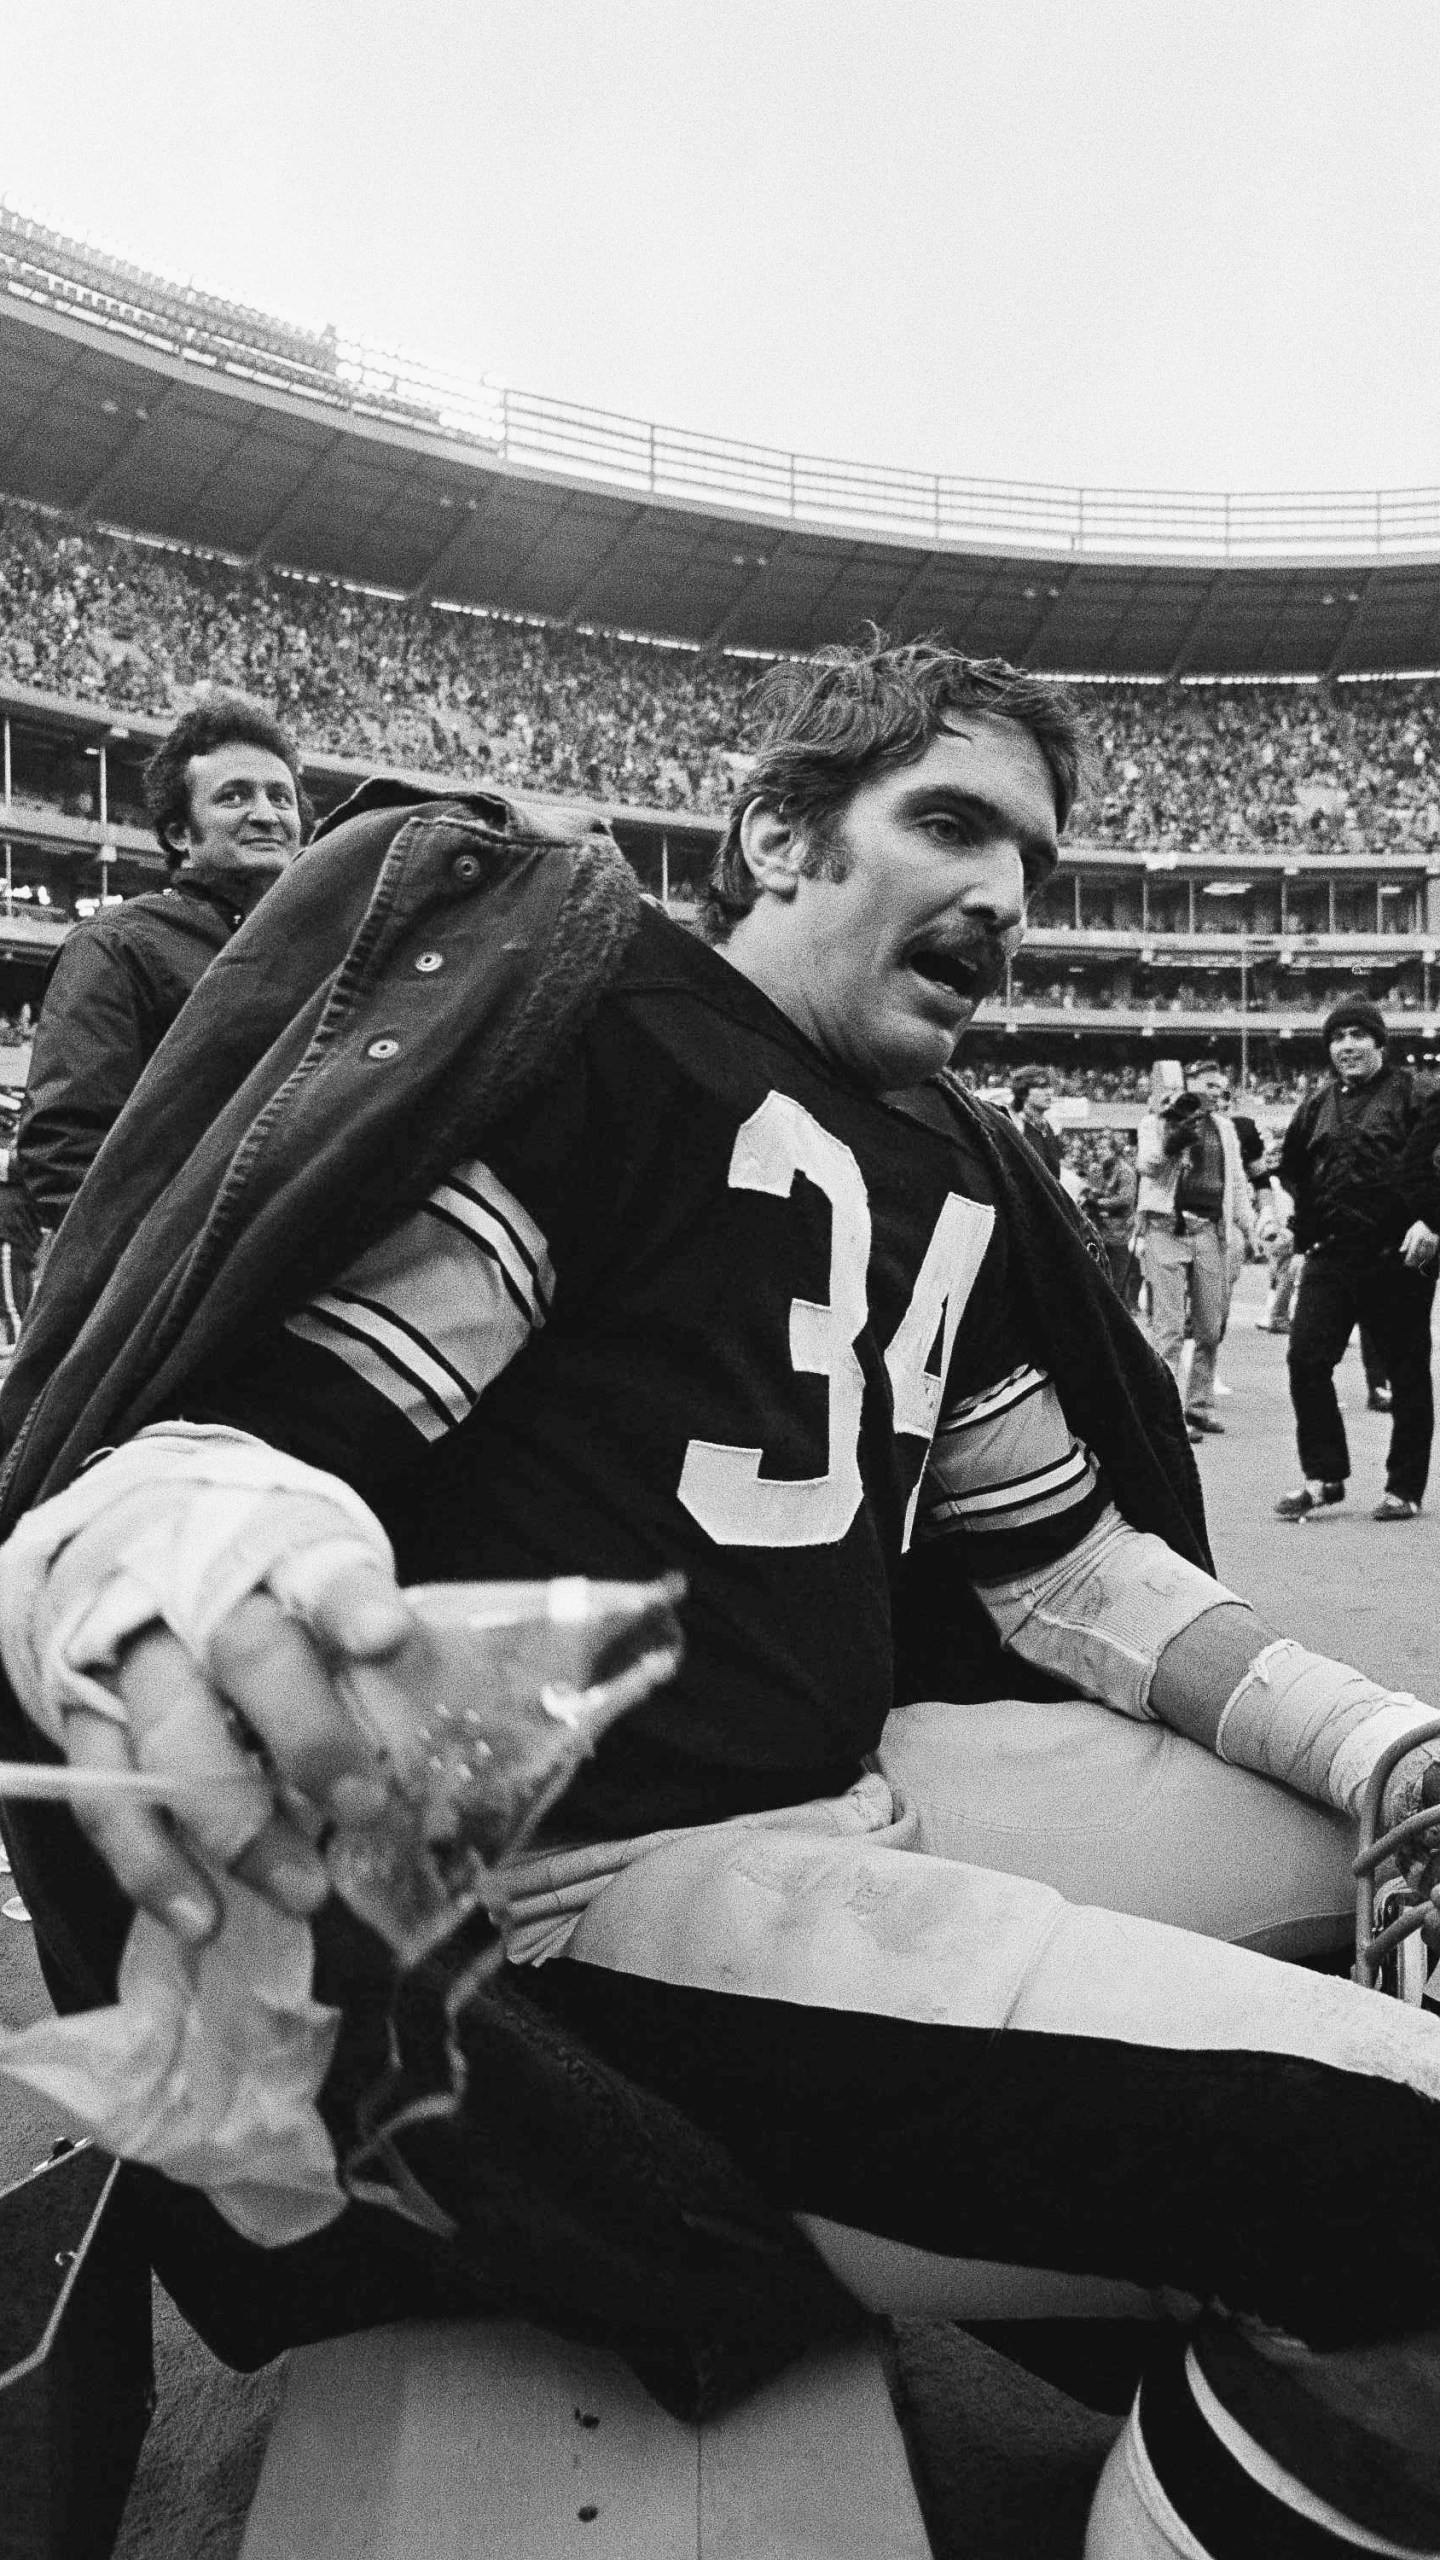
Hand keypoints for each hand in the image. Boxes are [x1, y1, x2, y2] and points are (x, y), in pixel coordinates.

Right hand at [59, 1526, 426, 1946]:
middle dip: (307, 1734)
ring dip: (237, 1824)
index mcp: (278, 1554)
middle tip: (363, 1806)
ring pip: (175, 1735)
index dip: (354, 1605)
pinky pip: (107, 1798)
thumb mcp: (318, 1600)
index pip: (324, 1570)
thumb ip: (366, 1659)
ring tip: (301, 1890)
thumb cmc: (259, 1598)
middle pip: (248, 1654)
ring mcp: (133, 1657)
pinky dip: (153, 1866)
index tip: (387, 1639)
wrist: (126, 1556)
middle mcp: (199, 1597)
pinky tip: (200, 1917)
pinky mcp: (82, 1717)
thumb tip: (437, 1744)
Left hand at [1400, 1221, 1438, 1270]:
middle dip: (1415, 1260)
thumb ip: (1406, 1242)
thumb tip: (1401, 1251)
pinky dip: (1427, 1258)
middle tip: (1410, 1265)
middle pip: (1420, 1254)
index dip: (1409, 1257)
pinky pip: (1432, 1253)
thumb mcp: (1410, 1233)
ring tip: (1416, 1265)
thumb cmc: (1417, 1229)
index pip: (1413, 1250)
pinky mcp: (1436, 1243)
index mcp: (1418, 1236)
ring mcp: (1432, 1241)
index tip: (1406, 1262)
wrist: (1428, 1222)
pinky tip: (1423, 1262)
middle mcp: (1426, 1239)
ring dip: (1421, 1261)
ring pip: (1427, 1255)